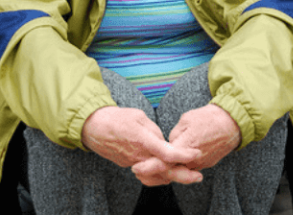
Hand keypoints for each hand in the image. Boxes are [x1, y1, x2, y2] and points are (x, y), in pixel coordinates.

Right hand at [81, 106, 200, 168]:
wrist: (93, 127)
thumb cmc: (116, 118)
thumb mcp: (138, 116)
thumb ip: (154, 130)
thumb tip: (163, 140)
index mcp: (143, 140)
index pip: (167, 153)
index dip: (183, 155)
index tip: (196, 153)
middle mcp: (139, 155)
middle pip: (164, 171)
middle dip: (183, 176)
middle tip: (198, 176)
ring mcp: (132, 162)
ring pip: (155, 175)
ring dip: (172, 176)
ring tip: (187, 174)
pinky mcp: (127, 164)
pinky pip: (146, 173)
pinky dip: (158, 174)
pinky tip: (167, 171)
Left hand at [131, 104, 239, 183]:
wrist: (231, 123)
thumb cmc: (208, 118)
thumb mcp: (186, 120)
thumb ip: (173, 134)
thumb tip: (167, 143)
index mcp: (185, 146)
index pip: (163, 161)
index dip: (148, 165)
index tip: (136, 167)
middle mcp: (193, 160)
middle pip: (169, 172)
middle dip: (152, 173)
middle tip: (137, 171)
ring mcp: (200, 164)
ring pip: (178, 172)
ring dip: (162, 172)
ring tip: (146, 171)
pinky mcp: (205, 164)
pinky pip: (187, 169)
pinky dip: (176, 169)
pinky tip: (165, 167)